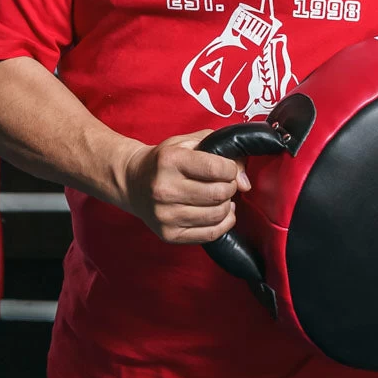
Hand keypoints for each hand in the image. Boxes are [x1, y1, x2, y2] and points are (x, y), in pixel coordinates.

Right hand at [122, 130, 250, 244]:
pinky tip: (220, 213)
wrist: (132, 182)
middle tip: (225, 184)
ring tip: (220, 198)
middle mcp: (164, 189)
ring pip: (216, 215)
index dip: (231, 169)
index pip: (216, 168)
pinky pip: (210, 234)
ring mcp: (165, 215)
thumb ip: (223, 151)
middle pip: (218, 194)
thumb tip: (245, 182)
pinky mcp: (168, 234)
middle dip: (230, 188)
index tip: (228, 169)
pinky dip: (223, 224)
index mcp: (170, 161)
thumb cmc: (165, 160)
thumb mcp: (189, 143)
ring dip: (227, 206)